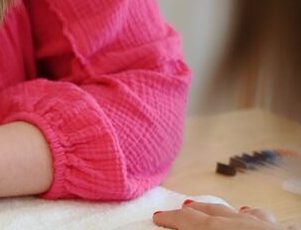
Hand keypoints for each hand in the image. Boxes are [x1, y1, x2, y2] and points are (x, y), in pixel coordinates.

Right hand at [154, 200, 300, 229]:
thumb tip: (173, 227)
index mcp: (213, 229)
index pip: (185, 219)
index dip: (169, 218)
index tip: (158, 217)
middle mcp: (236, 221)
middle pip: (208, 211)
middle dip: (191, 211)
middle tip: (179, 212)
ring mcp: (261, 224)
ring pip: (236, 211)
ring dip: (219, 211)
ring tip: (208, 210)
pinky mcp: (280, 229)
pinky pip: (262, 217)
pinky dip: (251, 215)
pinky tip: (249, 213)